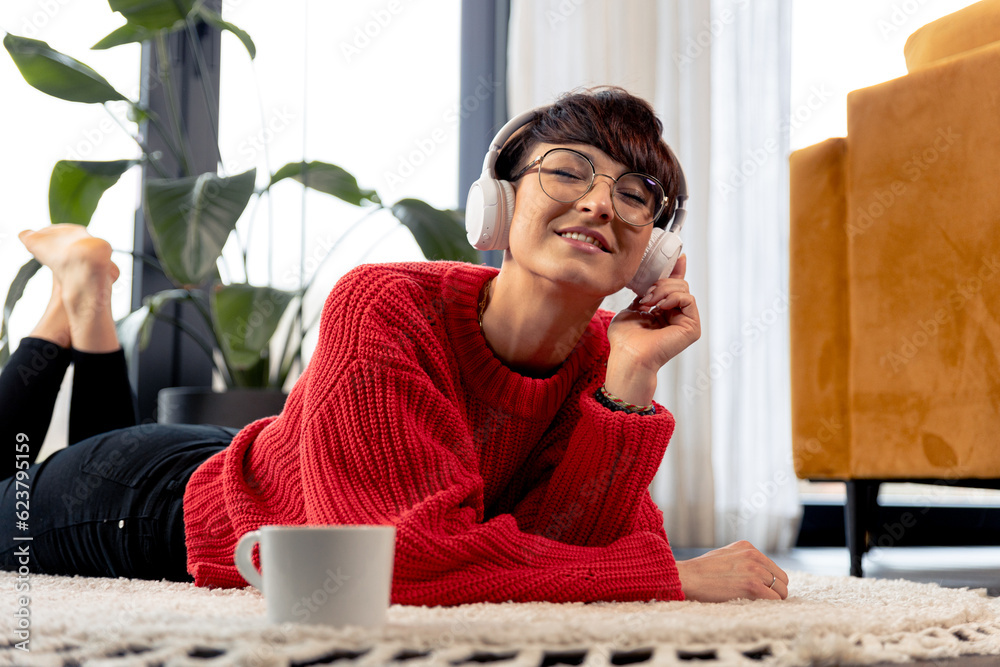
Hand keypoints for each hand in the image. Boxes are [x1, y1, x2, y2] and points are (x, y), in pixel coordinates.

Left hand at [605, 255, 700, 404]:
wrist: (627, 356)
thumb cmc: (625, 339)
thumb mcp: (632, 308)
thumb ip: (645, 294)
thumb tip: (655, 278)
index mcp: (664, 312)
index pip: (675, 286)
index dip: (676, 270)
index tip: (678, 256)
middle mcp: (677, 316)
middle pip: (679, 283)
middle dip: (661, 283)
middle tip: (645, 297)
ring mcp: (686, 322)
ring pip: (683, 288)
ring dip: (663, 290)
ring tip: (648, 303)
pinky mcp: (692, 327)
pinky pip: (688, 298)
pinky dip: (672, 297)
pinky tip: (659, 306)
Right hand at [674, 541, 788, 601]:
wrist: (688, 577)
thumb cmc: (701, 571)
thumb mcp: (724, 555)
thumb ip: (741, 559)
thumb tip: (755, 574)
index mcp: (747, 547)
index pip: (773, 567)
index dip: (770, 582)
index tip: (763, 591)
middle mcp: (754, 555)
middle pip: (782, 579)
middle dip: (776, 591)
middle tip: (764, 601)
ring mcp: (754, 570)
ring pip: (781, 591)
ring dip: (774, 600)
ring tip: (759, 606)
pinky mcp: (753, 586)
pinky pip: (774, 600)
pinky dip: (771, 606)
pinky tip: (759, 608)